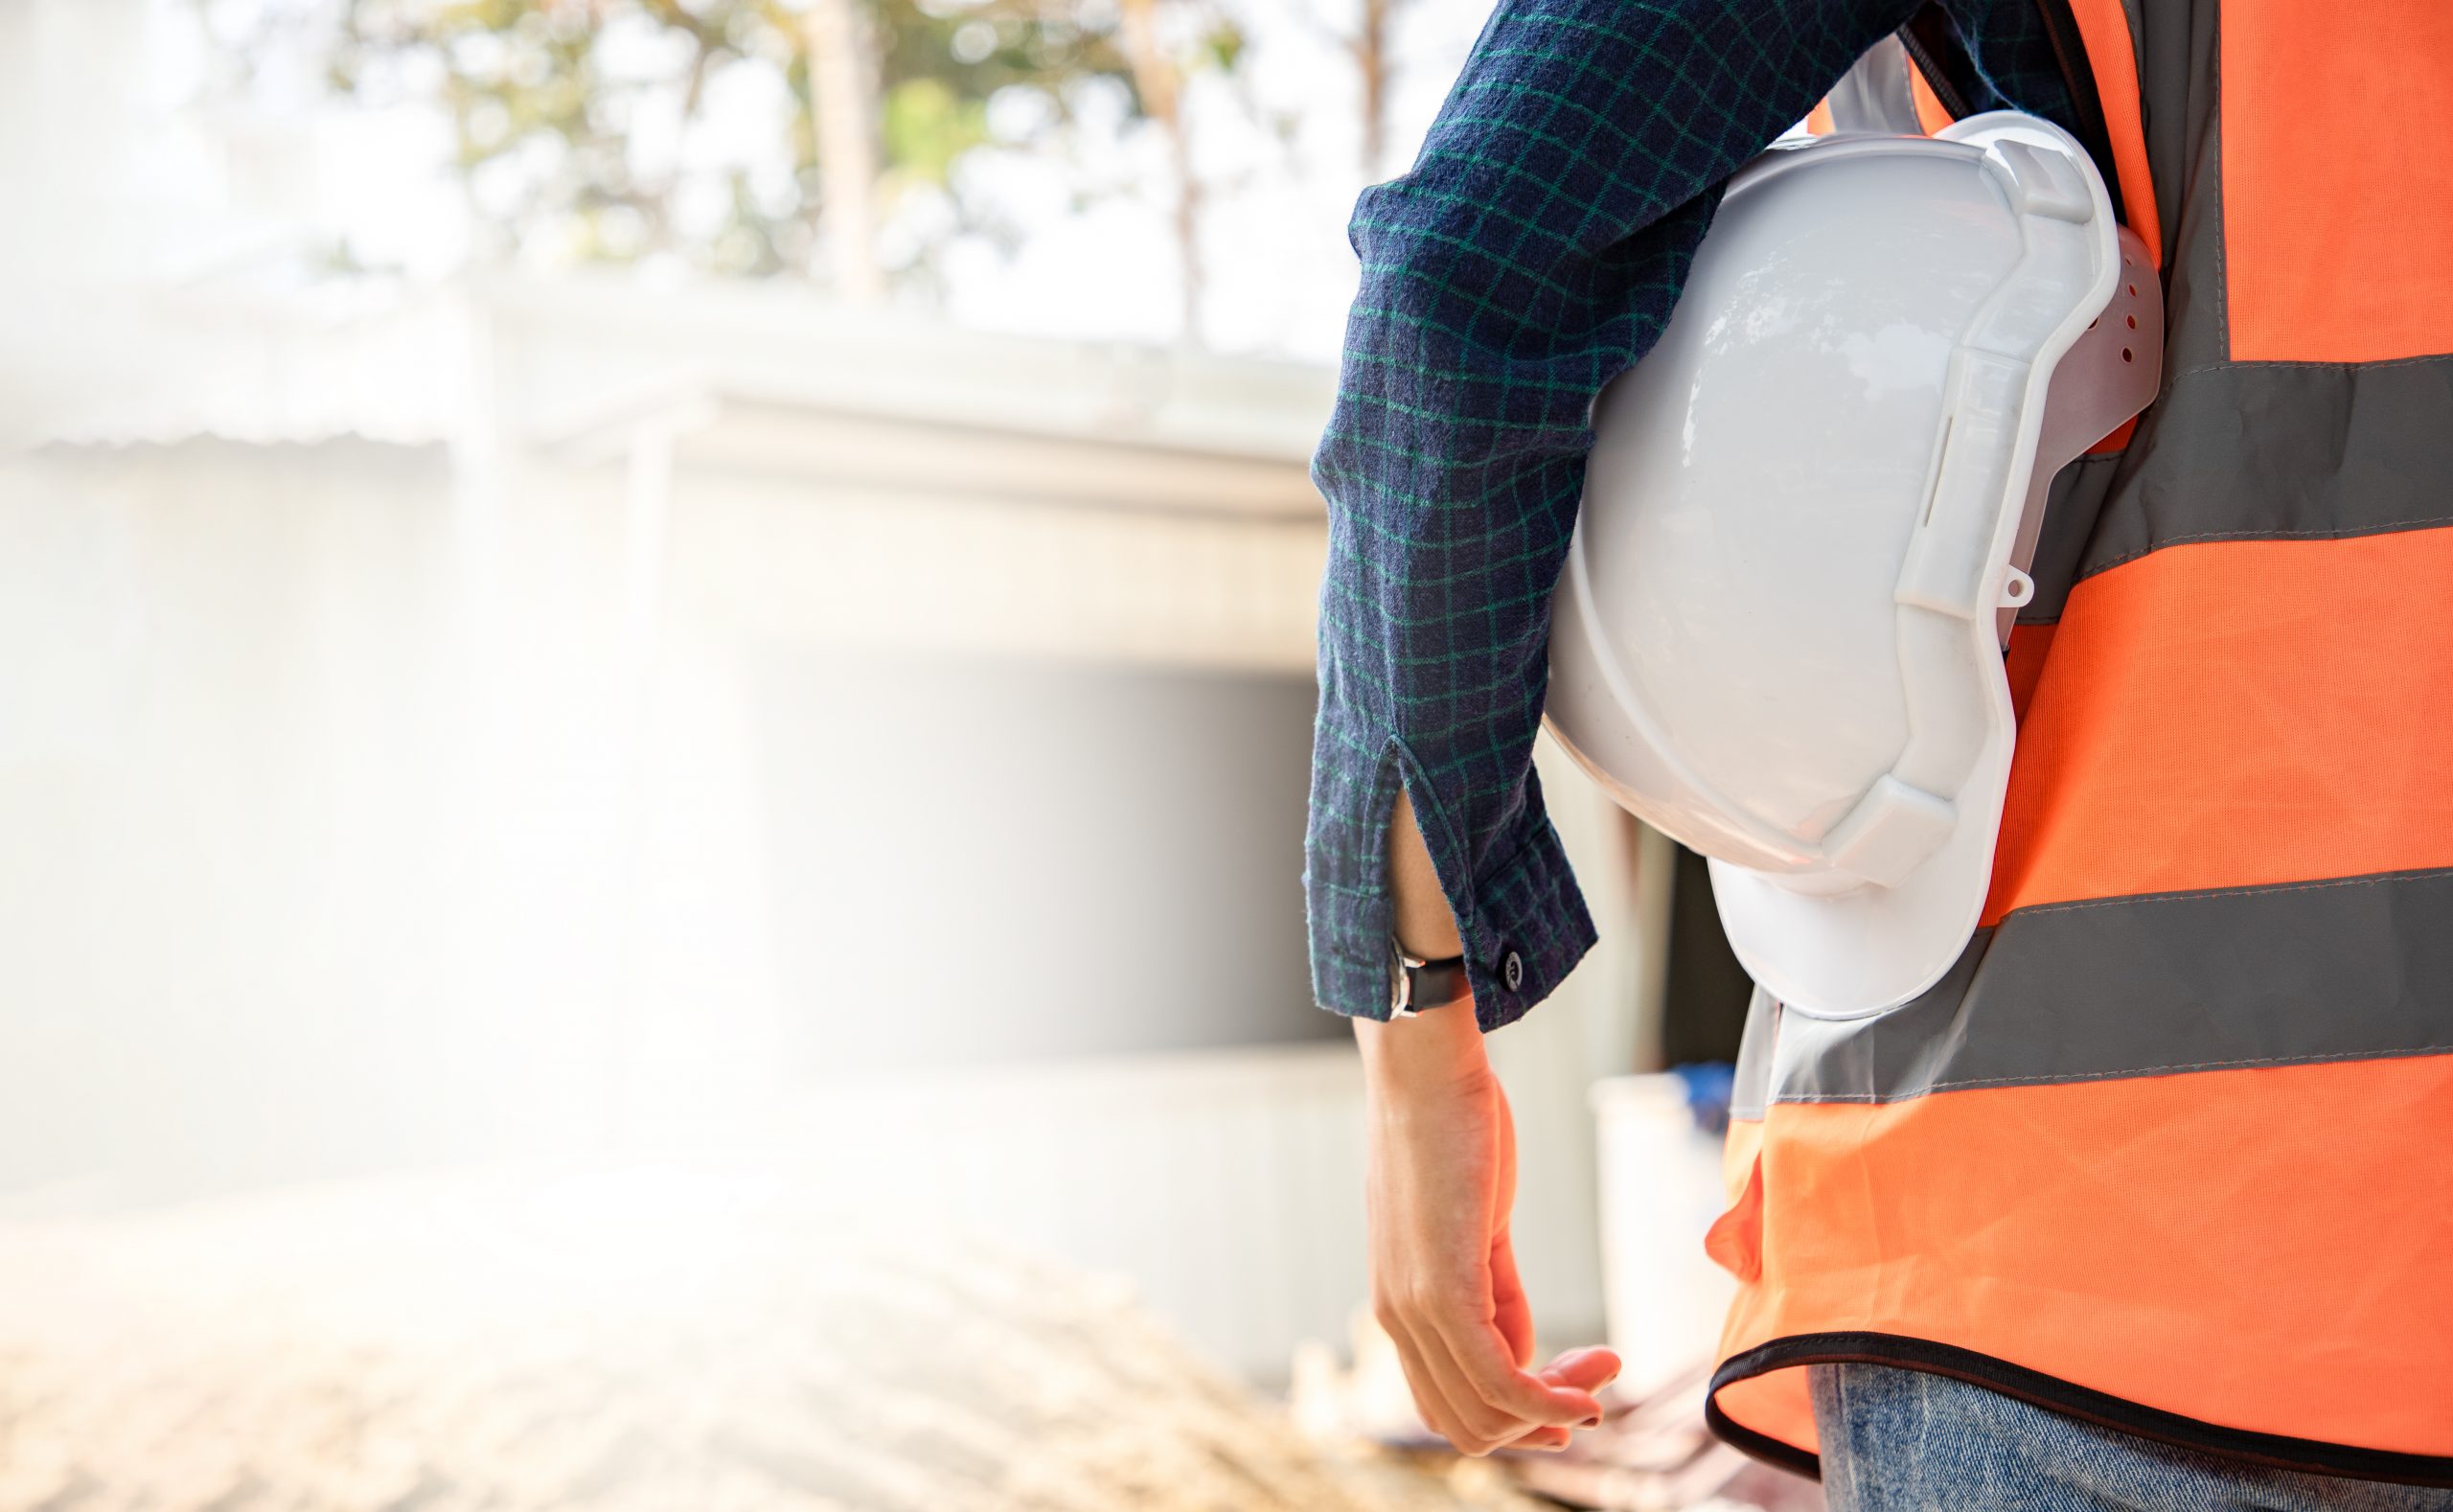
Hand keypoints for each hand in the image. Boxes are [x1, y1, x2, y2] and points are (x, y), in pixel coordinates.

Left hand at [1355, 1004, 1619, 1453]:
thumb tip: (1523, 1353)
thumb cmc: (1452, 1134)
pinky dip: (1550, 1403)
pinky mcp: (1444, 1293)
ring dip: (1558, 1411)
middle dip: (1542, 1425)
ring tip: (1605, 1368)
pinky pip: (1499, 1380)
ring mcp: (1415, 1310)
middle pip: (1468, 1424)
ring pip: (1485, 1415)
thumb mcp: (1478, 1230)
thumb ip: (1495, 1294)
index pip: (1450, 1405)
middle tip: (1598, 1383)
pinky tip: (1589, 1393)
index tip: (1576, 1398)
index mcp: (1400, 1307)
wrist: (1425, 1072)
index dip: (1516, 1423)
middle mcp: (1396, 1319)